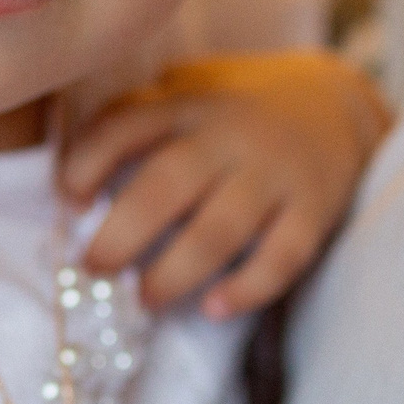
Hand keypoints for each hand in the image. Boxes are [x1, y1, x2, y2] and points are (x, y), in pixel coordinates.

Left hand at [59, 50, 389, 316]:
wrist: (336, 102)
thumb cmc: (232, 114)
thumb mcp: (185, 94)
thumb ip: (135, 122)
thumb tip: (67, 185)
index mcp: (187, 104)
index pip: (126, 126)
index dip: (87, 163)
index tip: (68, 202)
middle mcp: (228, 135)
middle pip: (166, 184)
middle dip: (121, 233)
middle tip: (93, 267)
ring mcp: (273, 173)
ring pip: (219, 229)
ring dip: (174, 271)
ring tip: (144, 298)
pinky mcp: (313, 209)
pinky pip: (282, 256)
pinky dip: (247, 288)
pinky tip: (213, 308)